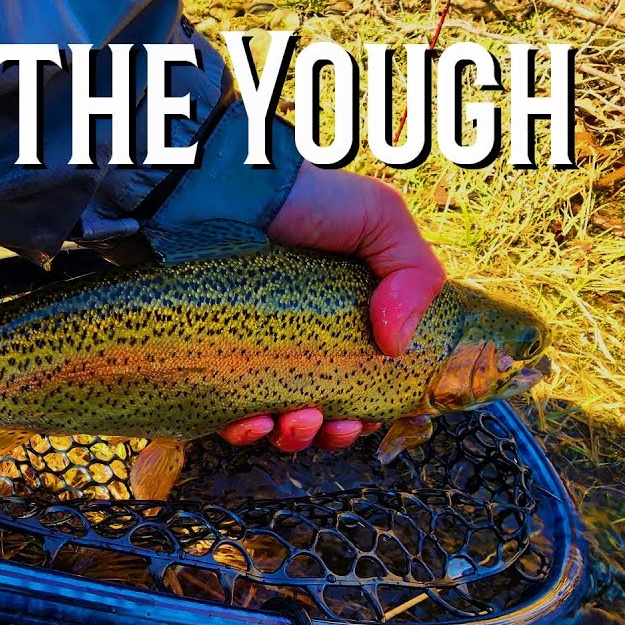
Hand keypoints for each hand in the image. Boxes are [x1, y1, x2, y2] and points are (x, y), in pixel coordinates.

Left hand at [219, 163, 445, 451]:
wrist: (223, 187)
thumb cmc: (306, 199)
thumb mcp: (380, 219)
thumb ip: (414, 273)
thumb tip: (399, 346)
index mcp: (347, 321)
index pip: (369, 384)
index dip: (378, 410)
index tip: (379, 416)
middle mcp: (301, 343)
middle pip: (326, 415)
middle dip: (336, 433)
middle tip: (335, 423)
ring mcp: (253, 355)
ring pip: (277, 423)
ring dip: (295, 437)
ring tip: (296, 421)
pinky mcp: (211, 360)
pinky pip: (225, 415)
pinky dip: (244, 430)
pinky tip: (250, 422)